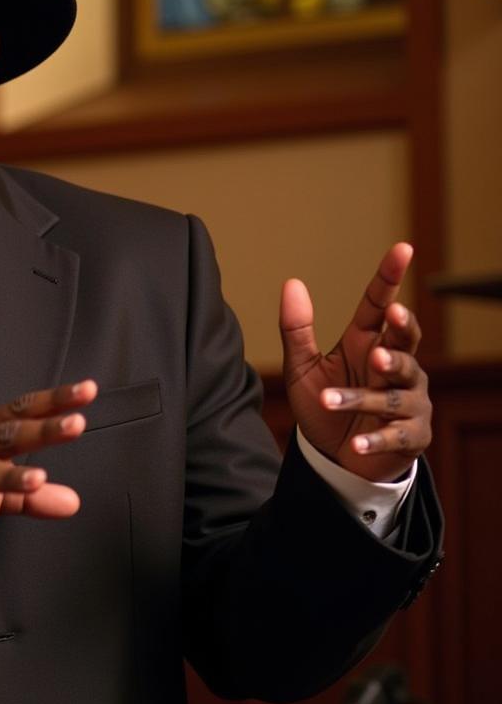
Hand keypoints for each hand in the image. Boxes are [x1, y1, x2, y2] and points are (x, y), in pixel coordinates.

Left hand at [279, 243, 431, 481]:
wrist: (335, 456)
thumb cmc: (323, 403)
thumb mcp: (301, 366)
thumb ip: (296, 328)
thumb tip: (292, 282)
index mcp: (365, 343)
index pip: (380, 305)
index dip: (390, 277)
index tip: (402, 248)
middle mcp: (393, 367)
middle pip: (405, 342)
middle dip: (401, 331)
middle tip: (392, 317)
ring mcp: (407, 402)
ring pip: (394, 392)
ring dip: (363, 395)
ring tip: (331, 397)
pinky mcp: (411, 436)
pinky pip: (397, 435)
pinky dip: (375, 438)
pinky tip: (355, 442)